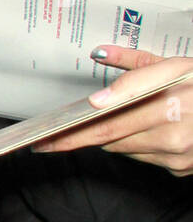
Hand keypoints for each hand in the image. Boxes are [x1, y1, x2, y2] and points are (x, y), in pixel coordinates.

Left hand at [34, 47, 192, 175]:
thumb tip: (100, 54)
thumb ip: (136, 65)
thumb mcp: (178, 65)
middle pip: (110, 140)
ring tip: (120, 120)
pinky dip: (140, 145)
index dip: (70, 135)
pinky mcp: (182, 168)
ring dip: (116, 137)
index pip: (104, 125)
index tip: (43, 141)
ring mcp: (178, 154)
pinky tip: (152, 129)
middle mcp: (172, 132)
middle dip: (82, 138)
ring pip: (125, 150)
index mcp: (167, 102)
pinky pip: (146, 158)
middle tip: (54, 138)